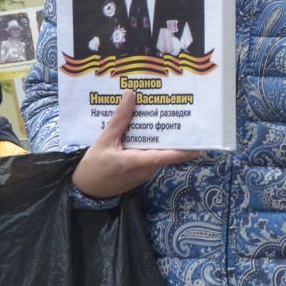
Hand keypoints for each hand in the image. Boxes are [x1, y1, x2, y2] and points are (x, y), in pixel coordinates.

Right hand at [71, 91, 202, 199]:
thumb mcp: (104, 141)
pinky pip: (150, 156)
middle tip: (182, 115)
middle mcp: (146, 169)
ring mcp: (145, 173)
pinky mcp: (141, 173)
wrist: (85, 190)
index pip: (166, 156)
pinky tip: (149, 130)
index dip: (183, 151)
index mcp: (137, 162)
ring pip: (158, 153)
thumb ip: (119, 120)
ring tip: (166, 116)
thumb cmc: (93, 167)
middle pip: (165, 151)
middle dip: (174, 136)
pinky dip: (151, 144)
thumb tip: (131, 95)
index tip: (200, 144)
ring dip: (162, 138)